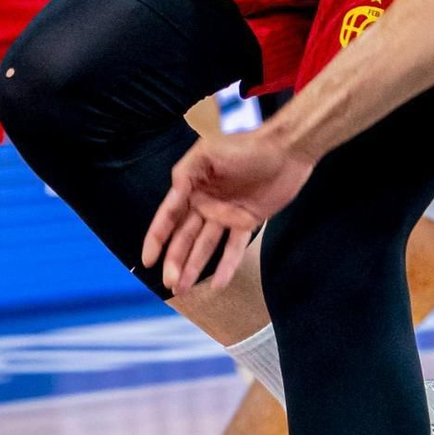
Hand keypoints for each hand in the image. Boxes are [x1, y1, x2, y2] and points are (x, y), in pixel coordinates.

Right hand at [142, 124, 313, 293]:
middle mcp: (205, 203)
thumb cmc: (245, 145)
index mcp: (191, 185)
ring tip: (182, 289)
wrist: (285, 149)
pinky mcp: (246, 222)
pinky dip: (226, 266)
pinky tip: (218, 284)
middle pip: (185, 237)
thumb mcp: (208, 152)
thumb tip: (171, 192)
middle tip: (170, 283)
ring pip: (205, 246)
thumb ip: (186, 172)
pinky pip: (234, 248)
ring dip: (193, 268)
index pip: (169, 216)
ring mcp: (225, 214)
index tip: (148, 260)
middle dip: (175, 261)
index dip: (157, 238)